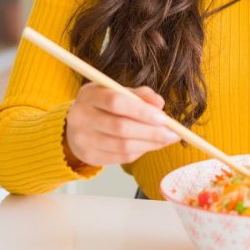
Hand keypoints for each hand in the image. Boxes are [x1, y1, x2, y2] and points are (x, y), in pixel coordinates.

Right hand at [62, 83, 179, 166]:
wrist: (77, 125)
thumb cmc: (103, 105)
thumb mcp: (118, 92)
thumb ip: (140, 95)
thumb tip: (160, 103)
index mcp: (89, 95)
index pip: (116, 102)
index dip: (141, 111)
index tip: (163, 118)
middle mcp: (81, 117)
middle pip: (121, 127)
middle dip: (151, 132)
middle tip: (173, 134)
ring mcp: (83, 139)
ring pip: (123, 146)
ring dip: (149, 144)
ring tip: (166, 140)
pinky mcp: (89, 156)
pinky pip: (120, 158)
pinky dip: (140, 152)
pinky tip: (150, 145)